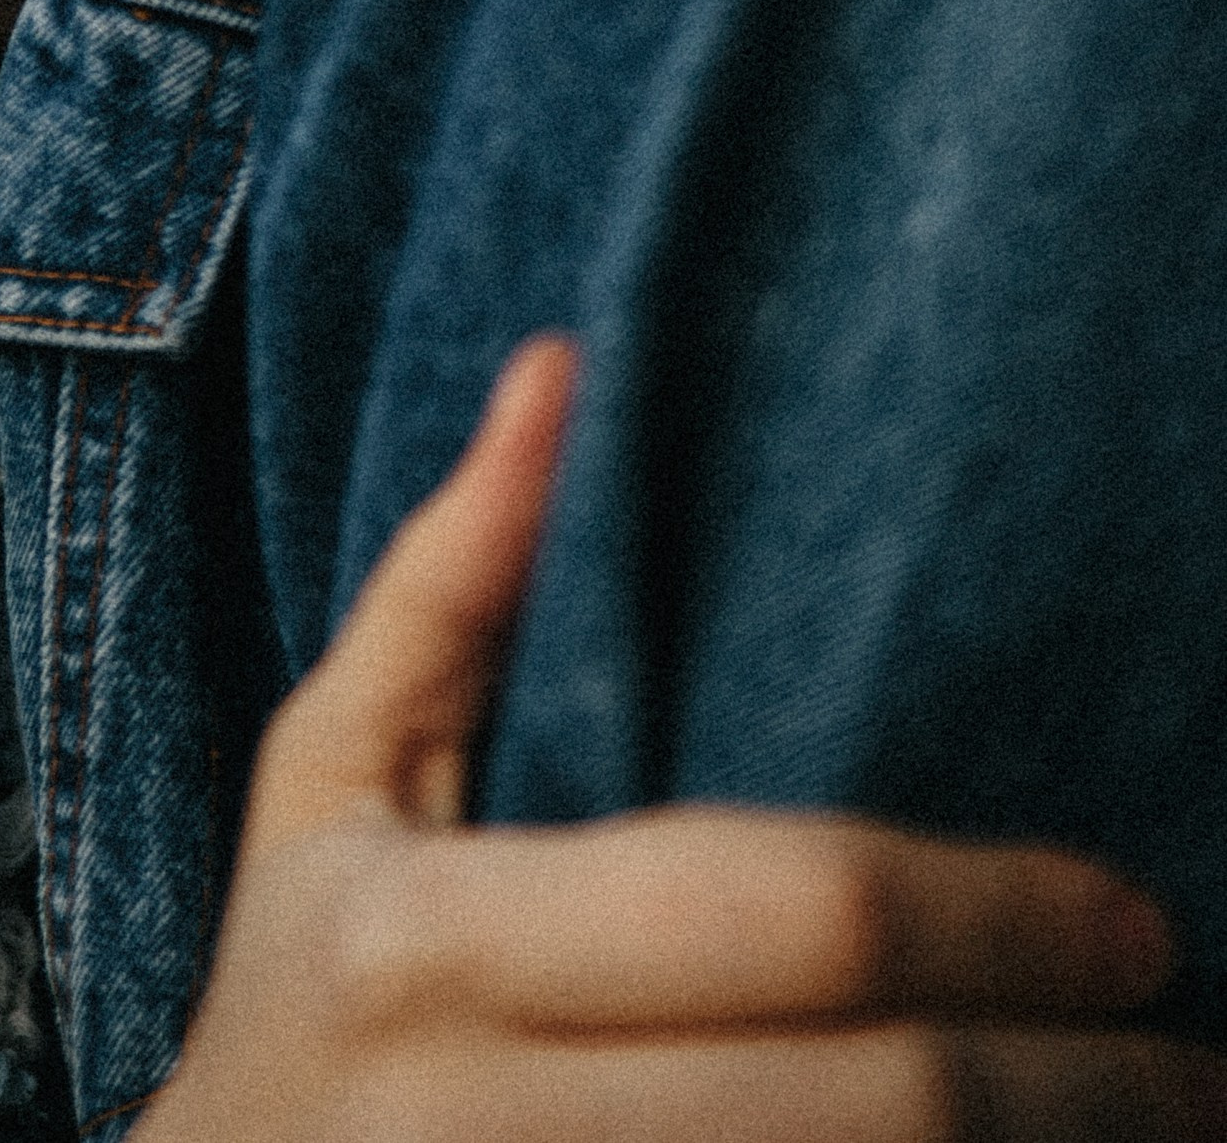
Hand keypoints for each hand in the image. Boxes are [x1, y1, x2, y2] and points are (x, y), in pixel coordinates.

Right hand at [141, 340, 1226, 1141]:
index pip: (785, 914)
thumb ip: (447, 587)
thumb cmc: (295, 992)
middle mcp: (484, 1128)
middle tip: (1189, 1062)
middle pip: (876, 1106)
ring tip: (1144, 1135)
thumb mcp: (328, 783)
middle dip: (1078, 1088)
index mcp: (428, 946)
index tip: (1130, 917)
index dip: (993, 915)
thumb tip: (560, 367)